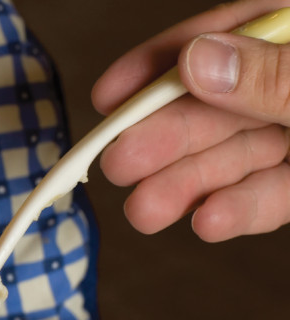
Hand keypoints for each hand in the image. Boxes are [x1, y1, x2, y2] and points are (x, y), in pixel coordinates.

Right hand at [92, 0, 289, 241]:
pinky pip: (274, 193)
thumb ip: (272, 75)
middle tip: (119, 166)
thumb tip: (195, 61)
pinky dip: (241, 210)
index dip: (158, 65)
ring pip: (237, 154)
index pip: (223, 34)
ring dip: (189, 186)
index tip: (108, 97)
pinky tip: (208, 223)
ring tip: (147, 211)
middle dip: (164, 140)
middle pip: (218, 104)